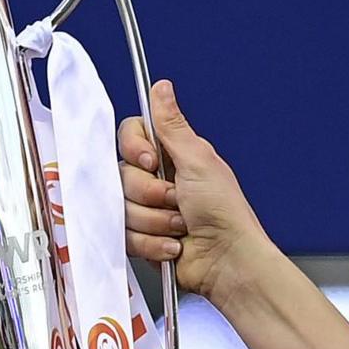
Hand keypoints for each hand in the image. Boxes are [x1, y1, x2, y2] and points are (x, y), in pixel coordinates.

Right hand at [118, 81, 274, 300]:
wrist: (227, 260)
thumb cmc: (224, 212)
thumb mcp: (198, 159)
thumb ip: (171, 125)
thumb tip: (162, 88)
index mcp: (170, 156)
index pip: (128, 137)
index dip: (135, 150)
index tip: (152, 160)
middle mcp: (156, 181)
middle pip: (122, 175)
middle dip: (151, 192)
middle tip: (178, 200)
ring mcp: (148, 211)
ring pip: (122, 208)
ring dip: (155, 220)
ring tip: (181, 225)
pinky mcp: (142, 239)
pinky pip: (126, 236)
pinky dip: (153, 243)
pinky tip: (175, 244)